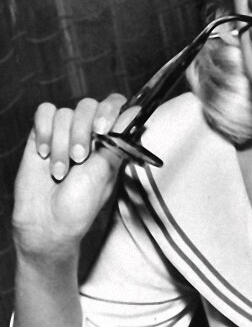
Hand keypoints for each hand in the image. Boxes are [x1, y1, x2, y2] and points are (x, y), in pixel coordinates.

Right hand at [13, 94, 138, 260]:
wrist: (47, 221)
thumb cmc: (80, 204)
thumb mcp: (104, 173)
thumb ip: (117, 140)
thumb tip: (135, 112)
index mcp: (109, 140)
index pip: (115, 105)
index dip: (110, 110)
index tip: (102, 129)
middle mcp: (88, 132)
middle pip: (88, 106)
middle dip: (82, 132)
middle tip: (79, 158)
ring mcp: (64, 132)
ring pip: (64, 114)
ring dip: (61, 143)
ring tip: (60, 171)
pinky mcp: (41, 134)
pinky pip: (44, 113)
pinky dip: (44, 132)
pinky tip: (44, 154)